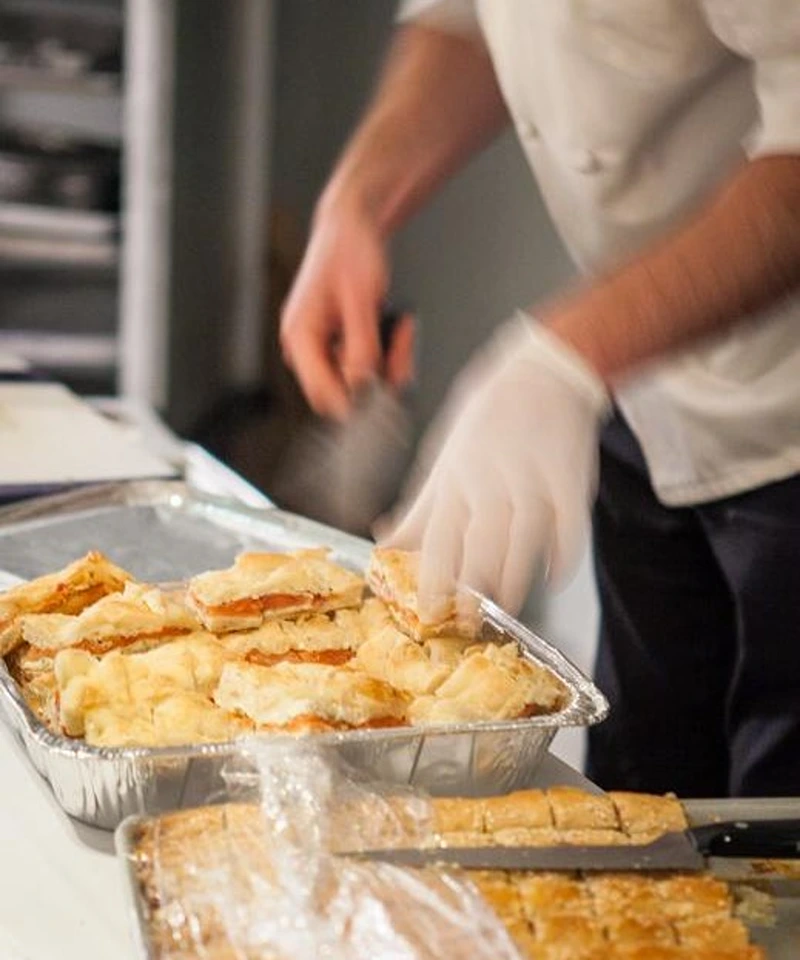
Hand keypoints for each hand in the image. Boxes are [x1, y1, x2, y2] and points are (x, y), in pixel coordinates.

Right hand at [280, 201, 413, 419]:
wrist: (351, 228)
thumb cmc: (348, 251)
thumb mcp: (359, 298)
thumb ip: (361, 345)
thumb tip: (363, 387)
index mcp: (299, 337)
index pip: (321, 392)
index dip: (355, 400)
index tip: (387, 389)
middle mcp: (308, 351)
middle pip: (344, 394)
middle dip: (378, 378)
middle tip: (400, 345)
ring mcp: (326, 352)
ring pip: (362, 385)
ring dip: (390, 363)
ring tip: (402, 327)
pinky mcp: (342, 350)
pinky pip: (371, 370)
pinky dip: (391, 355)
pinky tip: (399, 328)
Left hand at [381, 313, 609, 618]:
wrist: (540, 372)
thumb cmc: (486, 417)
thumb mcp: (441, 457)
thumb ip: (418, 504)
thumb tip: (383, 537)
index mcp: (454, 479)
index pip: (437, 538)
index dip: (430, 578)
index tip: (426, 611)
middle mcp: (489, 484)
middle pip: (478, 547)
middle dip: (470, 591)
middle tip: (464, 622)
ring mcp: (531, 482)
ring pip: (521, 542)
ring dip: (513, 582)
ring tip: (506, 610)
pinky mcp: (569, 480)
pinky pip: (569, 526)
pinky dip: (563, 555)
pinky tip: (554, 575)